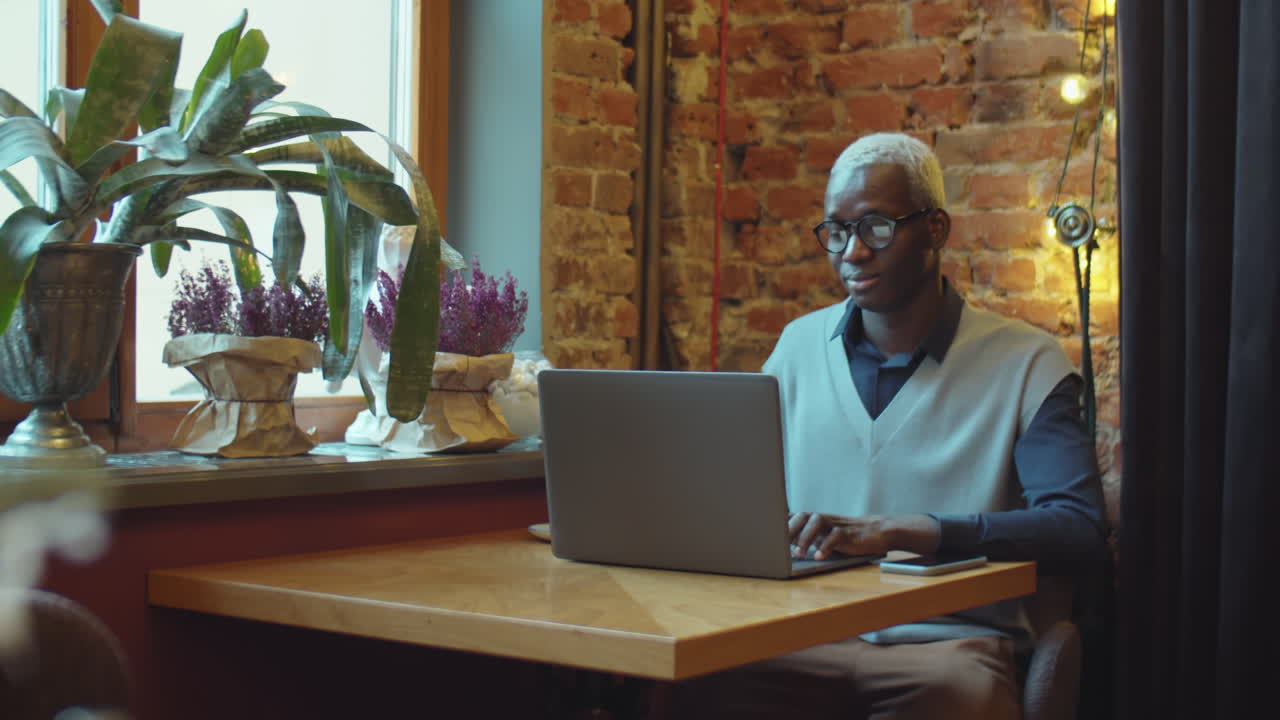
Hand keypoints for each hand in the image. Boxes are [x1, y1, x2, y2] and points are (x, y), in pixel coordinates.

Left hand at [788, 512, 940, 560]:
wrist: (878, 532)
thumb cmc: (846, 537)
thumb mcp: (824, 536)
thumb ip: (806, 537)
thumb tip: (783, 546)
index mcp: (816, 519)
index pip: (794, 516)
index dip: (780, 521)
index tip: (767, 532)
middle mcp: (824, 518)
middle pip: (803, 516)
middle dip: (789, 529)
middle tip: (778, 544)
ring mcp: (837, 524)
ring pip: (817, 522)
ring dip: (805, 537)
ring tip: (798, 554)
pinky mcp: (849, 533)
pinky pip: (836, 536)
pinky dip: (826, 546)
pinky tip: (820, 556)